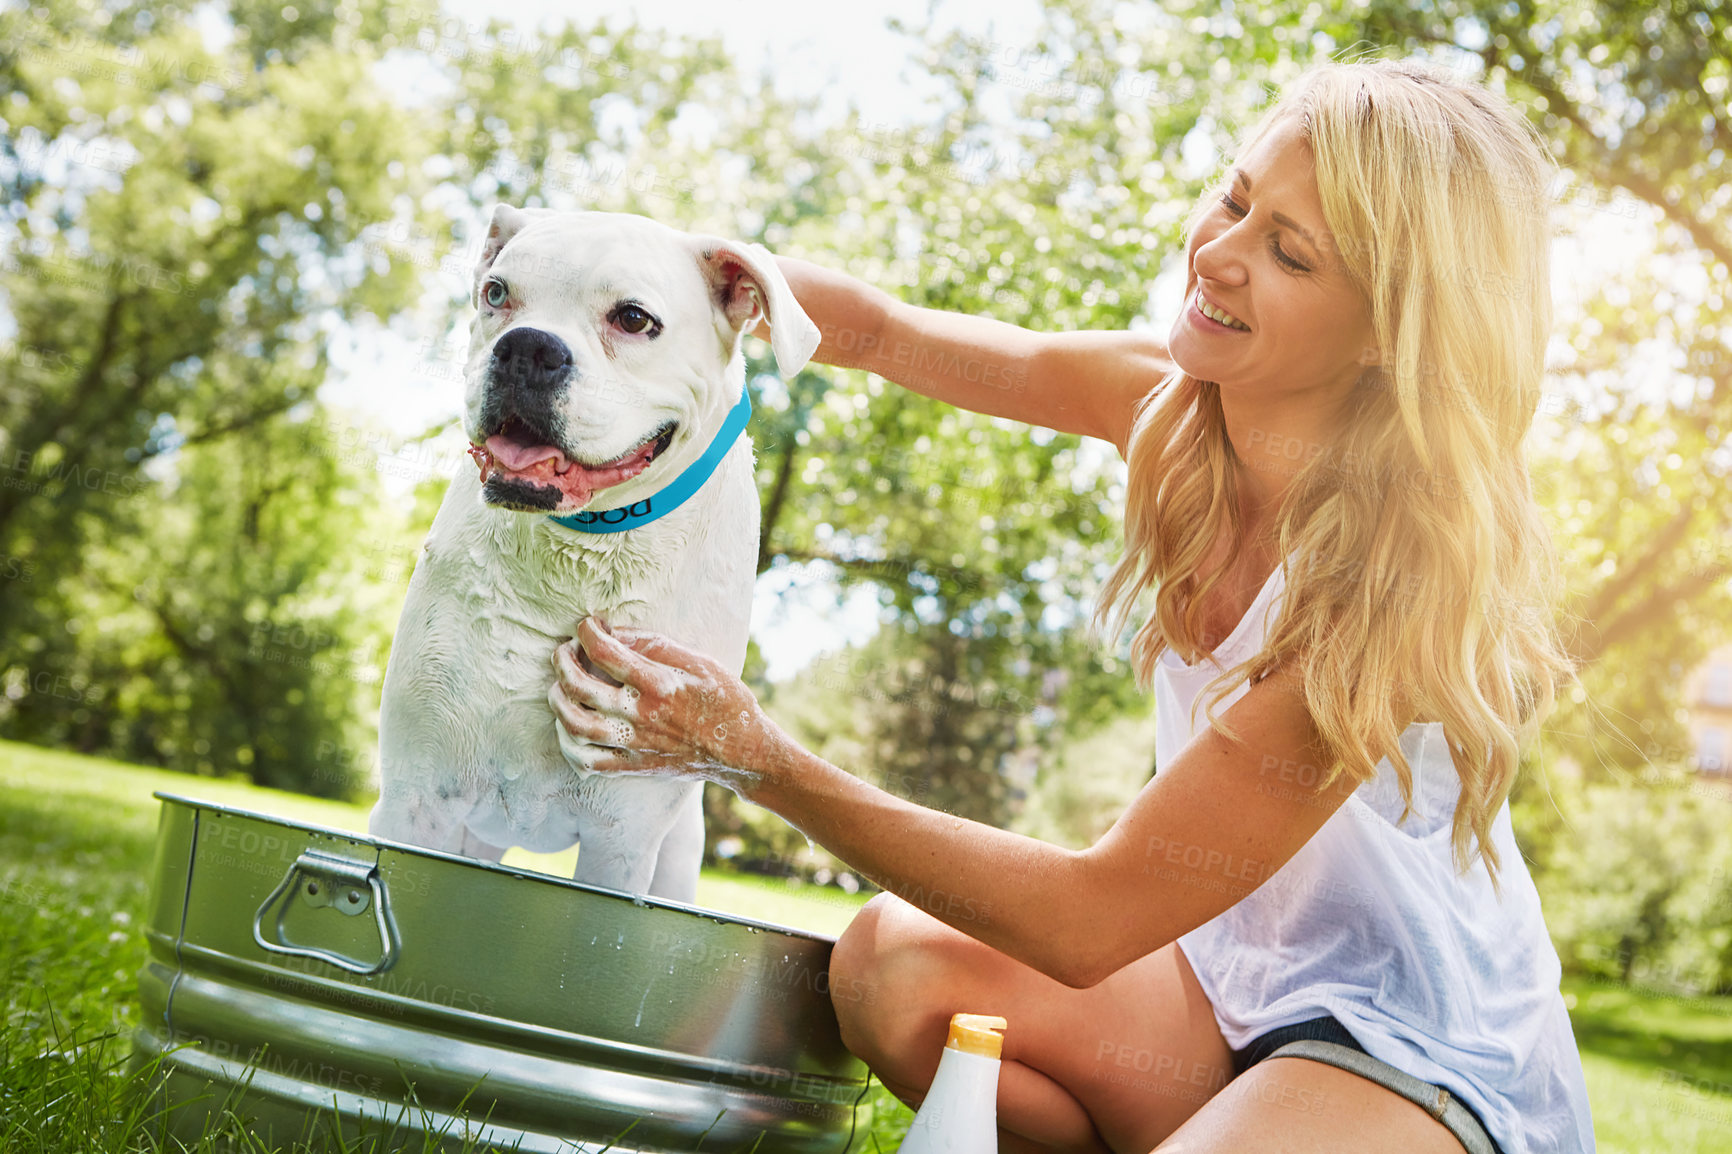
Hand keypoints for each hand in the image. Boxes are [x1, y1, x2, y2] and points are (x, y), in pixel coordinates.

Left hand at [547, 618, 786, 794]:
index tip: (587, 624)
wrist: (741, 752)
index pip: (605, 652)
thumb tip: (614, 632)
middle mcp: (641, 715)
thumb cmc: (725, 700)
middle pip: (579, 686)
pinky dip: (567, 744)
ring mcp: (634, 744)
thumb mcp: (700, 662)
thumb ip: (655, 645)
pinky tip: (568, 727)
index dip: (587, 631)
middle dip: (562, 661)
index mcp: (659, 684)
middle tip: (564, 650)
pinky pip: (586, 761)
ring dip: (557, 701)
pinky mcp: (632, 766)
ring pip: (575, 725)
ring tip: (559, 686)